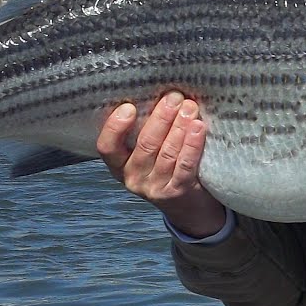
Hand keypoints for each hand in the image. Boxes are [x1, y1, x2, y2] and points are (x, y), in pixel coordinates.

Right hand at [96, 91, 227, 237]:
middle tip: (174, 97)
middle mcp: (132, 178)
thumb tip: (160, 96)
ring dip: (179, 127)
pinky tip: (199, 128)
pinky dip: (193, 145)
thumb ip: (147, 132)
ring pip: (167, 153)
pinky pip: (185, 165)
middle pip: (145, 144)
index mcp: (118, 165)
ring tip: (190, 107)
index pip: (107, 147)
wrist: (188, 208)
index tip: (129, 107)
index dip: (115, 127)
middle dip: (161, 118)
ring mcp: (155, 187)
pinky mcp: (177, 192)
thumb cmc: (167, 169)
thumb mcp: (149, 154)